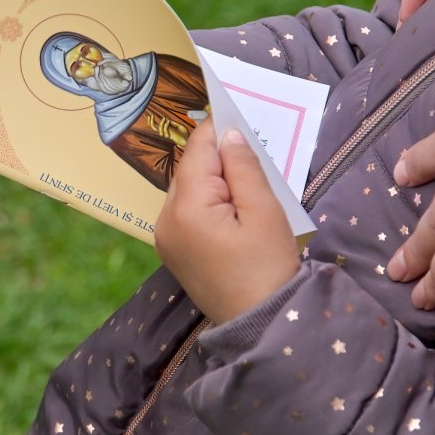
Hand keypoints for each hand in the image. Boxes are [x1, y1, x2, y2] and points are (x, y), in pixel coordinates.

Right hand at [146, 112, 189, 146]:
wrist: (188, 139)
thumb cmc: (184, 133)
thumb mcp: (178, 125)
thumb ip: (173, 123)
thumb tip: (167, 119)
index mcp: (165, 129)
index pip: (156, 125)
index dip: (152, 121)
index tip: (151, 115)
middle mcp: (164, 132)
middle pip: (154, 128)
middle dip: (151, 122)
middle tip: (151, 115)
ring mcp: (167, 134)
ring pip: (158, 129)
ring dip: (161, 123)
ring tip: (164, 118)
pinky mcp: (170, 136)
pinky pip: (165, 130)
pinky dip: (166, 125)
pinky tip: (168, 121)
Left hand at [154, 119, 300, 322]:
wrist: (261, 324)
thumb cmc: (268, 267)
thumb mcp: (264, 211)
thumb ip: (244, 168)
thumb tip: (230, 134)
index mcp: (186, 208)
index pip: (198, 151)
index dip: (218, 129)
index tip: (237, 111)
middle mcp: (166, 219)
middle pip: (190, 168)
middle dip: (218, 157)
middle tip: (252, 153)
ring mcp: (166, 238)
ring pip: (188, 188)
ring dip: (215, 180)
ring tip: (248, 185)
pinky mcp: (174, 251)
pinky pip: (188, 210)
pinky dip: (209, 201)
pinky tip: (234, 207)